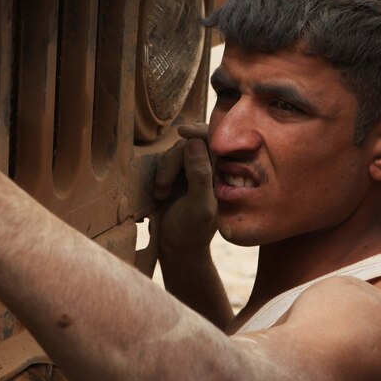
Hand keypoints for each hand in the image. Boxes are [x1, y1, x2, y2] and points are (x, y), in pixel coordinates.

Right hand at [152, 124, 216, 256]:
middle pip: (190, 143)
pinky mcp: (175, 177)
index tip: (182, 132)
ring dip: (164, 170)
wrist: (175, 249)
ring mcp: (191, 172)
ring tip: (161, 194)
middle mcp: (208, 170)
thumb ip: (199, 174)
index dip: (199, 131)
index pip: (215, 141)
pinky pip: (166, 161)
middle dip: (173, 161)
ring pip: (175, 151)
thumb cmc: (190, 231)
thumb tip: (193, 142)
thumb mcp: (198, 205)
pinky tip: (159, 192)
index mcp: (221, 174)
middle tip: (163, 186)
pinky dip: (160, 173)